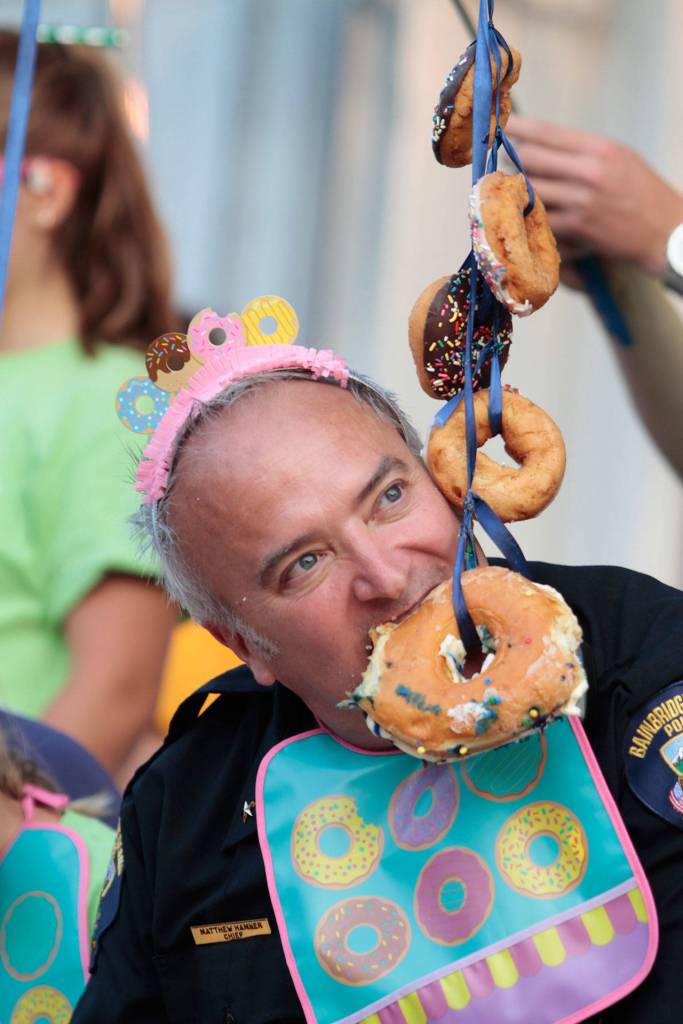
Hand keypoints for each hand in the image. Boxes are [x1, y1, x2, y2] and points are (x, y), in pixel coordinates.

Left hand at [506, 114, 682, 275]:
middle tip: (500, 160)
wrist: (662, 229)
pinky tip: (522, 212)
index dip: (518, 128)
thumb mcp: (616, 156)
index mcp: (598, 149)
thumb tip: (538, 143)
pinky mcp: (577, 229)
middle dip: (510, 159)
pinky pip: (541, 219)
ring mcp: (581, 203)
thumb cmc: (638, 190)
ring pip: (530, 191)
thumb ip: (580, 150)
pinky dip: (529, 214)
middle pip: (531, 159)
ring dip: (515, 188)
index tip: (500, 124)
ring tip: (508, 186)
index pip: (547, 133)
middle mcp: (589, 173)